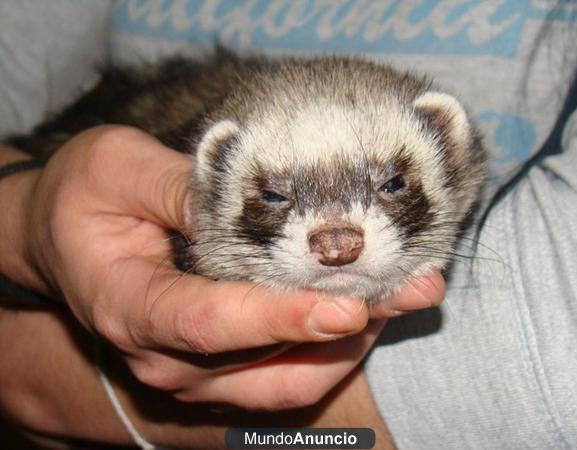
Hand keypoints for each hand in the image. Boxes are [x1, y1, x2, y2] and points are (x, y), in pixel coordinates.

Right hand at [13, 126, 444, 407]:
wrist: (63, 238)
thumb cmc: (83, 199)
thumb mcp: (116, 170)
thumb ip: (177, 185)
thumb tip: (251, 194)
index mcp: (132, 307)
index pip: (213, 324)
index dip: (281, 320)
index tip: (349, 306)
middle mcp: (167, 356)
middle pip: (267, 361)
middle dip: (347, 328)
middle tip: (415, 288)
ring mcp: (197, 369)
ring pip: (287, 378)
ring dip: (353, 342)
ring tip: (408, 293)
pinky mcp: (223, 365)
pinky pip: (287, 372)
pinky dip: (333, 345)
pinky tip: (371, 305)